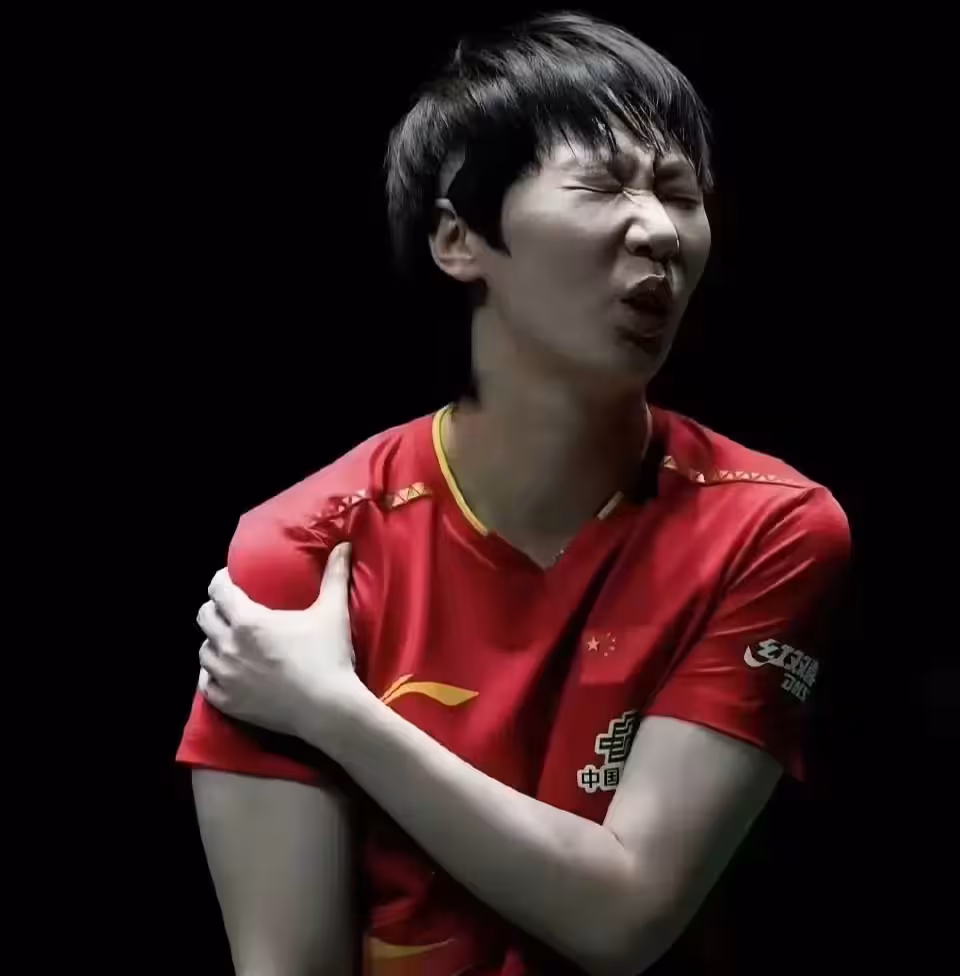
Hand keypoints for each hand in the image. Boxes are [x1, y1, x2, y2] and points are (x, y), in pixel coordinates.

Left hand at [196, 542, 361, 739]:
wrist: (327, 709)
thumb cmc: (328, 657)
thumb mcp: (332, 612)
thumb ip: (335, 575)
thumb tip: (344, 546)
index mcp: (249, 621)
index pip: (219, 591)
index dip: (221, 581)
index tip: (229, 579)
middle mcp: (229, 646)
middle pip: (205, 617)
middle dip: (215, 608)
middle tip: (230, 607)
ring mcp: (225, 676)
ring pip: (203, 650)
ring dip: (214, 640)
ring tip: (229, 639)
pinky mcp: (227, 702)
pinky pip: (205, 682)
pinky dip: (212, 673)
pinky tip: (226, 670)